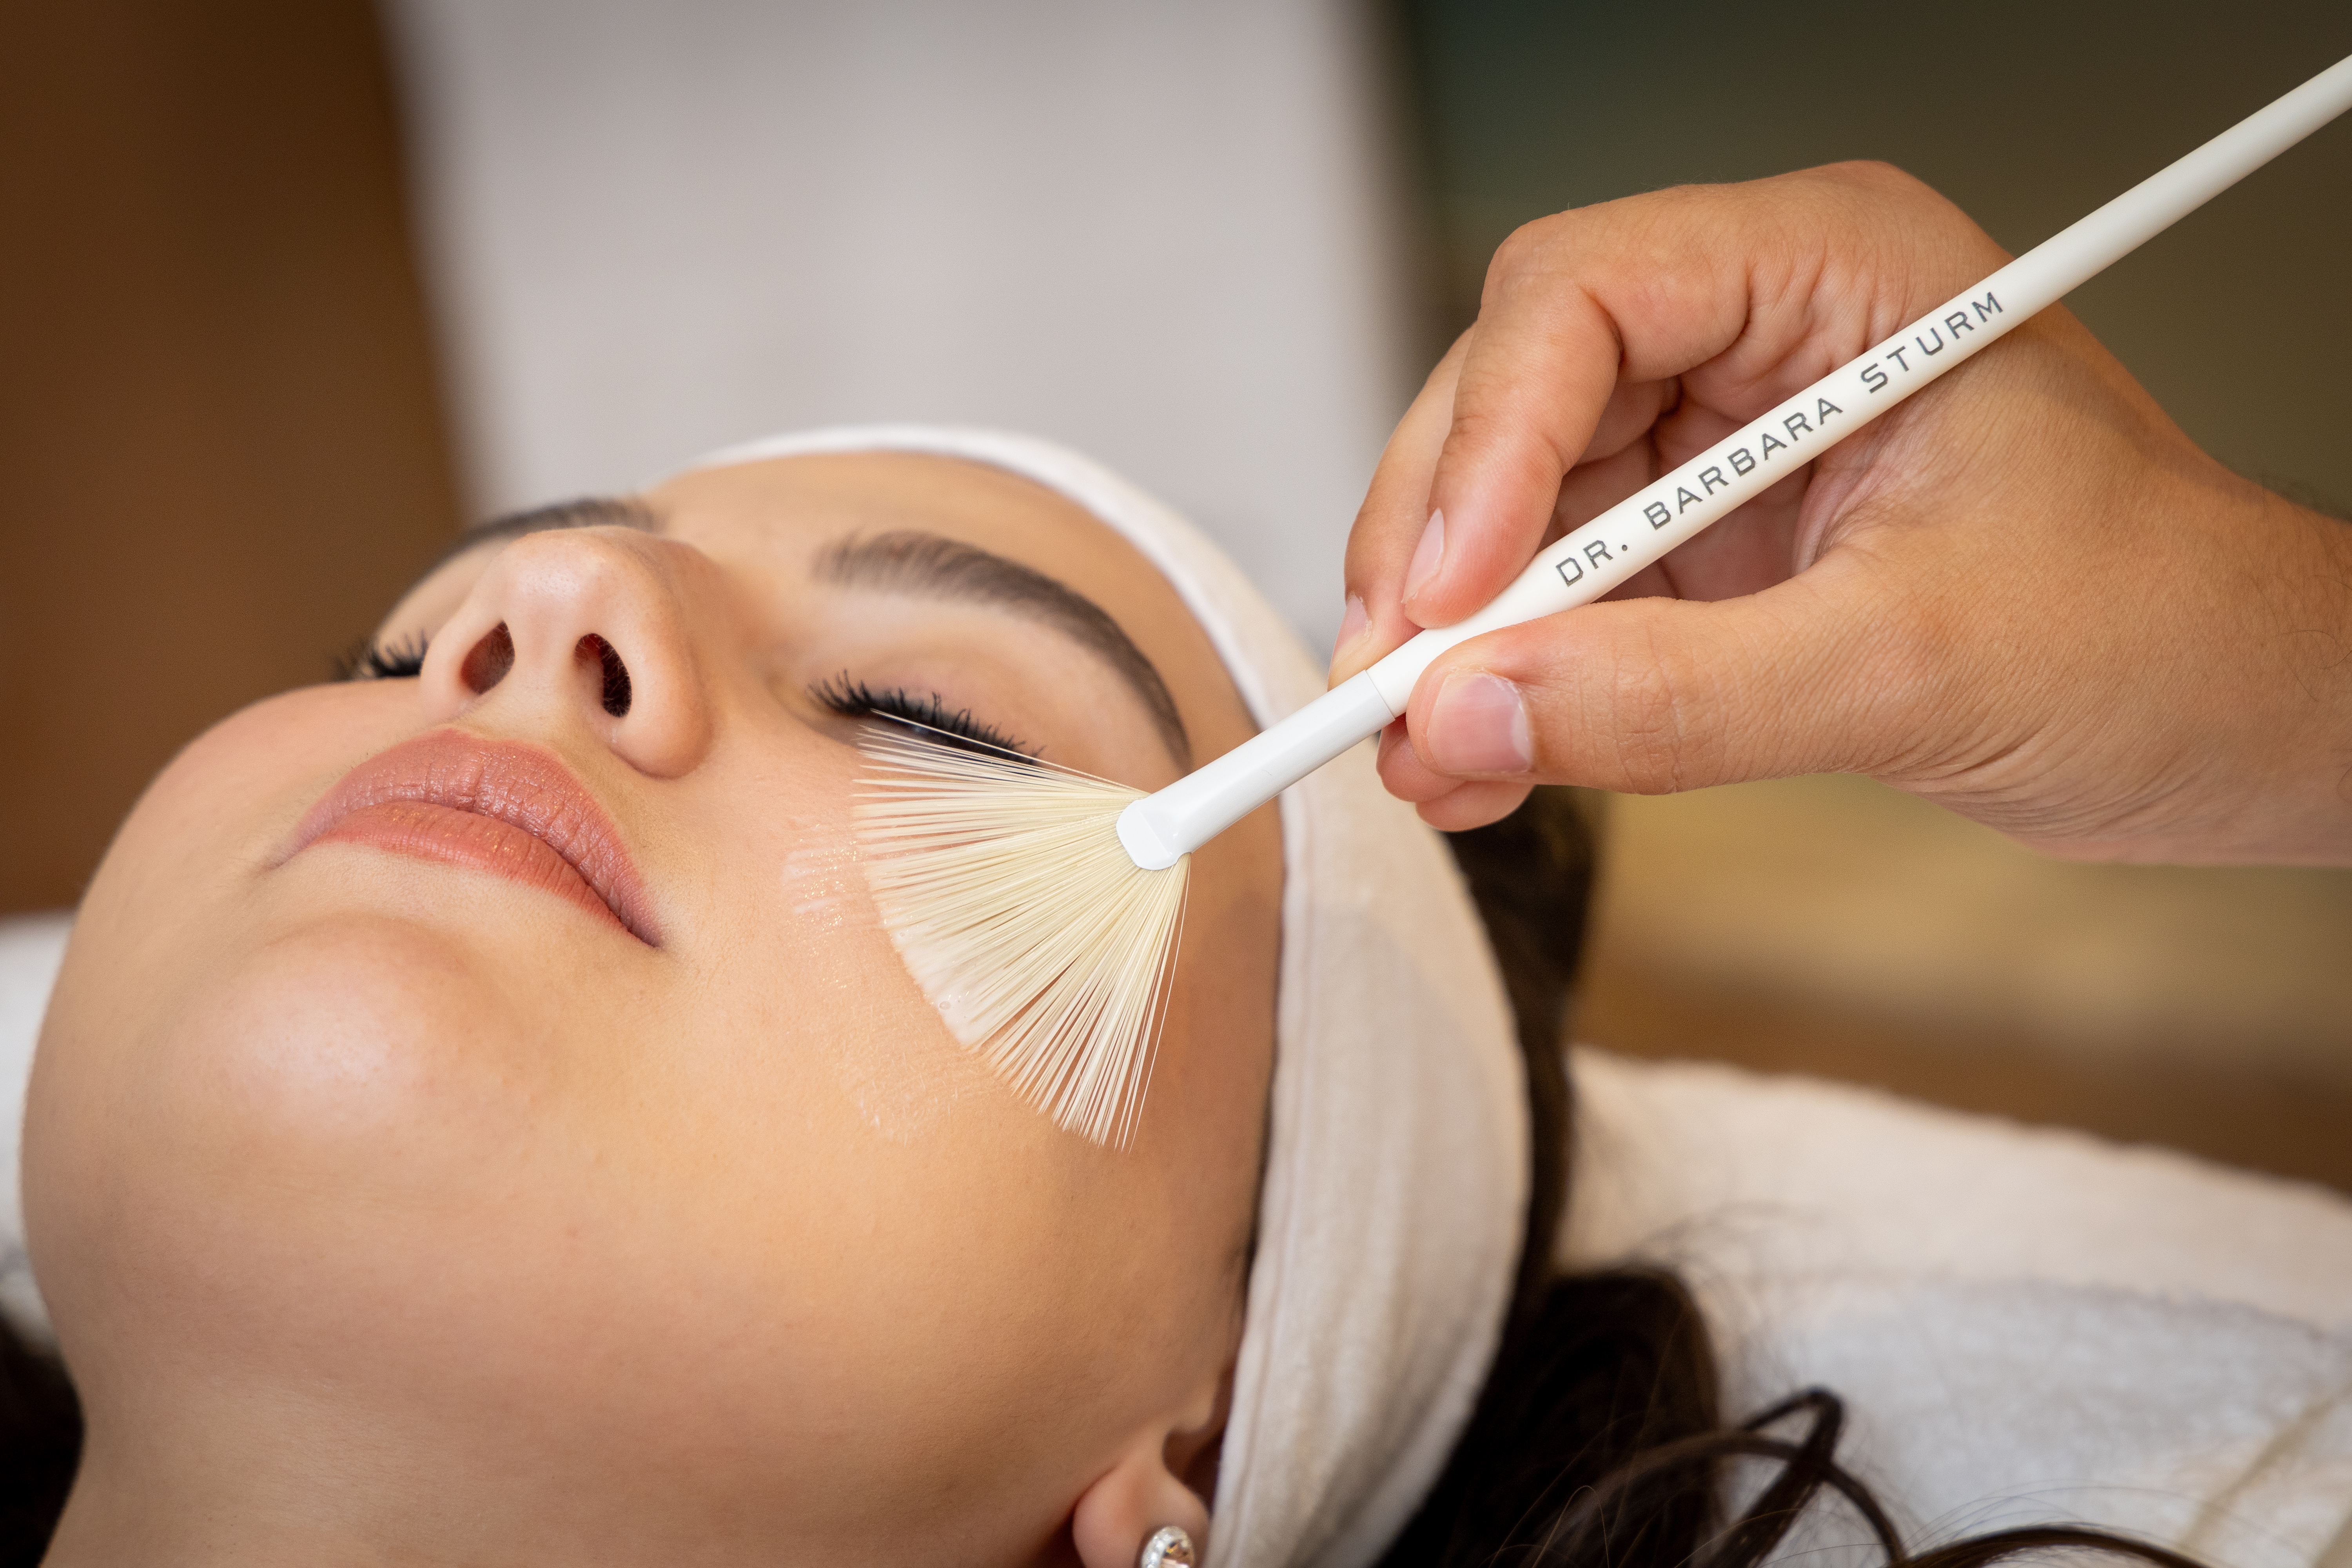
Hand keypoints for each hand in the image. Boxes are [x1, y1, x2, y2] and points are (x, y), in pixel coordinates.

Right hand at [1331, 162, 2351, 865]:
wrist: (2240, 720)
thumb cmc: (2159, 634)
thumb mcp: (1914, 668)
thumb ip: (1678, 698)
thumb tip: (1470, 716)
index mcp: (1837, 271)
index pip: (1585, 295)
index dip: (1486, 442)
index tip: (1442, 596)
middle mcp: (1761, 333)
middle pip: (1516, 395)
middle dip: (1441, 550)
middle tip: (1392, 692)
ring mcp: (1724, 442)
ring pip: (1515, 506)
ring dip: (1455, 636)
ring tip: (1428, 755)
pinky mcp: (1709, 545)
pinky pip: (1561, 595)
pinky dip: (1506, 680)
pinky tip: (1477, 757)